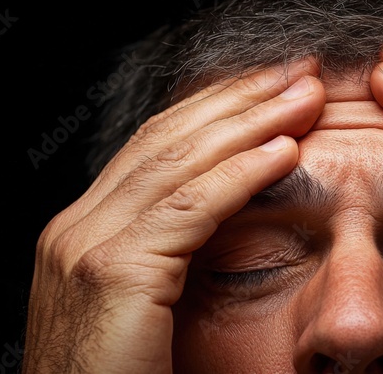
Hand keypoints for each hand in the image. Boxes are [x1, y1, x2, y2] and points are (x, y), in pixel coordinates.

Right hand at [22, 59, 325, 372]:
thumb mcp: (140, 314)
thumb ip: (168, 263)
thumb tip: (224, 226)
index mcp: (83, 232)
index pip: (156, 149)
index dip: (218, 111)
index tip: (273, 89)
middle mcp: (77, 227)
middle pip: (168, 138)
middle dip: (239, 98)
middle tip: (299, 69)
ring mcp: (87, 246)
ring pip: (180, 160)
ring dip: (251, 120)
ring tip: (306, 93)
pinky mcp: (111, 273)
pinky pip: (189, 209)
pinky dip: (241, 174)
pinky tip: (287, 151)